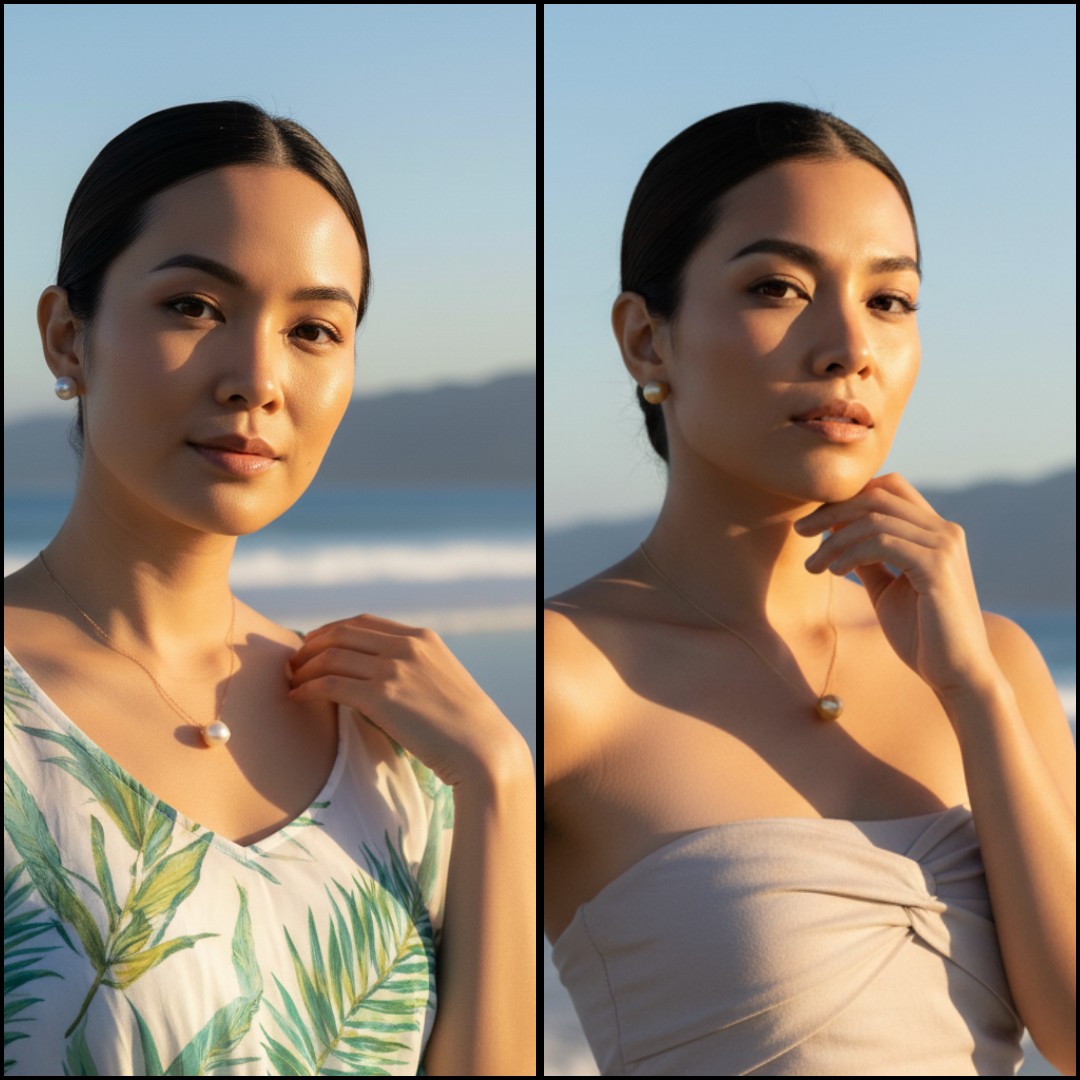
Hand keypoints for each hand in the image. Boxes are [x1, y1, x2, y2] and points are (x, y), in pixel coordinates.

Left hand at [286, 613, 528, 788]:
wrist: (481, 747)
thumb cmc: (464, 724)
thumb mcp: (441, 678)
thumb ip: (413, 667)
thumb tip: (378, 677)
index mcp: (421, 637)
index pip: (363, 621)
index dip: (331, 630)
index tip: (314, 644)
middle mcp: (406, 646)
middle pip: (341, 633)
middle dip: (311, 646)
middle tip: (294, 663)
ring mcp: (394, 669)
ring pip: (331, 656)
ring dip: (303, 668)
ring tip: (292, 681)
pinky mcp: (382, 697)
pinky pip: (330, 685)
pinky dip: (307, 689)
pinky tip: (297, 698)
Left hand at [794, 473, 997, 698]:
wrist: (957, 675)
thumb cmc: (922, 635)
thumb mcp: (885, 588)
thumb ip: (868, 557)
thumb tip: (837, 533)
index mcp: (935, 532)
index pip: (888, 489)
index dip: (847, 498)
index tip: (814, 522)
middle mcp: (945, 531)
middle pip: (877, 496)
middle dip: (832, 510)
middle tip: (799, 530)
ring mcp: (944, 546)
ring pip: (875, 520)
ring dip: (834, 540)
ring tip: (813, 565)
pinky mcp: (937, 566)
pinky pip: (881, 543)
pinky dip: (850, 554)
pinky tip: (834, 571)